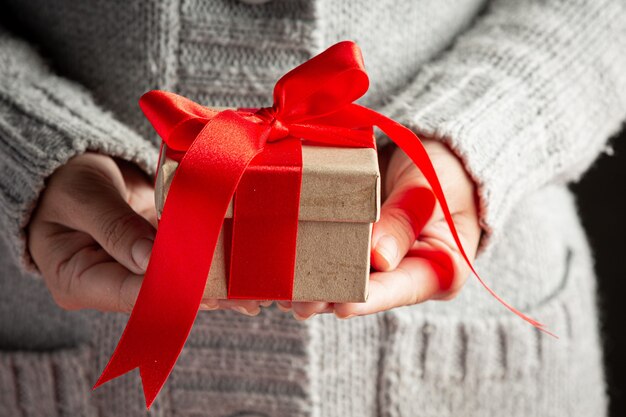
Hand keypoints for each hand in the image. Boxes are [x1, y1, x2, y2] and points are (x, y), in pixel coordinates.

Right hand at [28, 152, 265, 314]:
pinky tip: (242, 268)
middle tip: (245, 297)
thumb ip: (115, 226)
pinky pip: (184, 260)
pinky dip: (210, 260)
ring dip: (216, 283)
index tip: (208, 290)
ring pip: (179, 282)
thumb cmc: (65, 180)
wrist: (71, 167)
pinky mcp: (155, 255)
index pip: (129, 293)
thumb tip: (152, 260)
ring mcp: (135, 271)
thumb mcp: (83, 198)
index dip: (170, 291)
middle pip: (160, 294)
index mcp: (77, 281)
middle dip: (203, 294)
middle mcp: (109, 285)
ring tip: (254, 291)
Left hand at [285, 139, 481, 318]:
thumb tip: (379, 258)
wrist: (432, 156)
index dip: (372, 299)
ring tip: (284, 294)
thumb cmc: (442, 170)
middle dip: (332, 297)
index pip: (405, 288)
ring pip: (345, 282)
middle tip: (300, 302)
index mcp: (441, 269)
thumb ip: (406, 218)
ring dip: (314, 287)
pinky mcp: (357, 250)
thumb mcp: (429, 187)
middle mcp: (408, 274)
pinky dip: (308, 264)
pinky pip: (333, 259)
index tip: (343, 307)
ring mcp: (380, 265)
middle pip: (369, 292)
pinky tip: (282, 274)